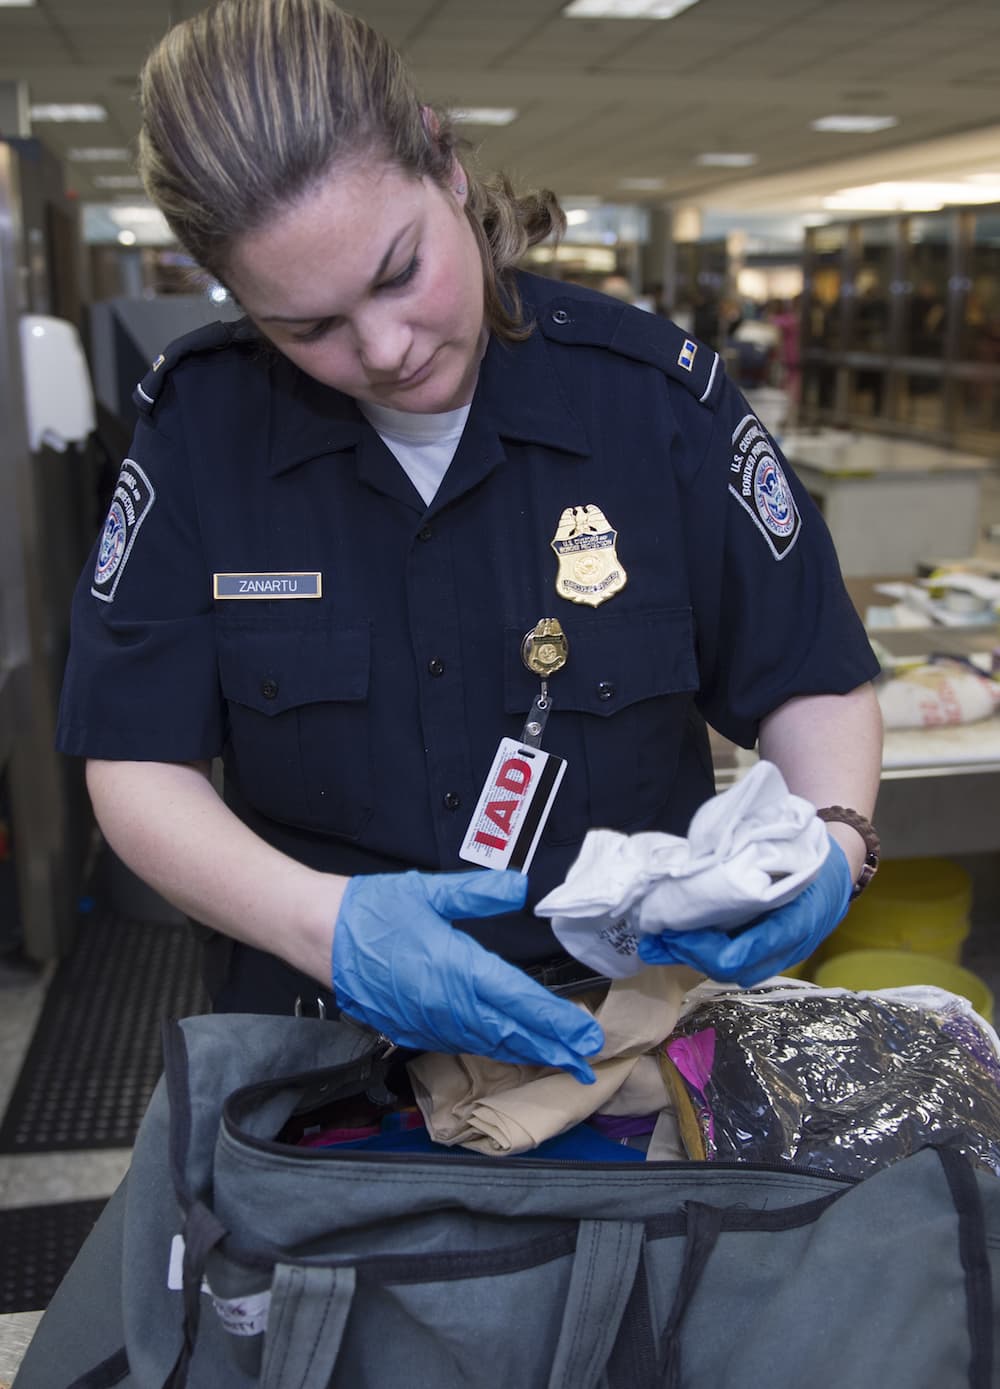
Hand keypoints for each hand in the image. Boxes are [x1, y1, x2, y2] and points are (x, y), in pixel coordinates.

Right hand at [332, 869, 604, 1081]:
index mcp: (456, 969)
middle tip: (587, 1061)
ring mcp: (426, 1022)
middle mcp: (445, 1005)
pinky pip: (459, 1044)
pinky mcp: (408, 1029)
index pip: (518, 1001)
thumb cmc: (371, 910)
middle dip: (552, 1047)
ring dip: (524, 1052)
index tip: (585, 1036)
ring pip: (486, 1044)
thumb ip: (477, 893)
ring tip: (556, 1059)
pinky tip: (504, 1049)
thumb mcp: (428, 891)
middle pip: (510, 1032)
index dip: (555, 1022)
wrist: (315, 935)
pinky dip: (490, 1049)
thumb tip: (518, 885)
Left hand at [636, 839, 852, 986]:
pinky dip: (711, 955)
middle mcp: (790, 947)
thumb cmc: (804, 853)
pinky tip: (687, 941)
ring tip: (664, 941)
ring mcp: (784, 954)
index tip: (672, 930)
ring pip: (735, 971)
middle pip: (732, 970)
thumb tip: (694, 867)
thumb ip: (743, 864)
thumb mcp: (779, 852)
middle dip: (691, 955)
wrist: (835, 867)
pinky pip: (740, 963)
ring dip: (697, 958)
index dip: (701, 948)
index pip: (739, 956)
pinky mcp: (774, 953)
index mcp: (793, 922)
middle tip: (657, 937)